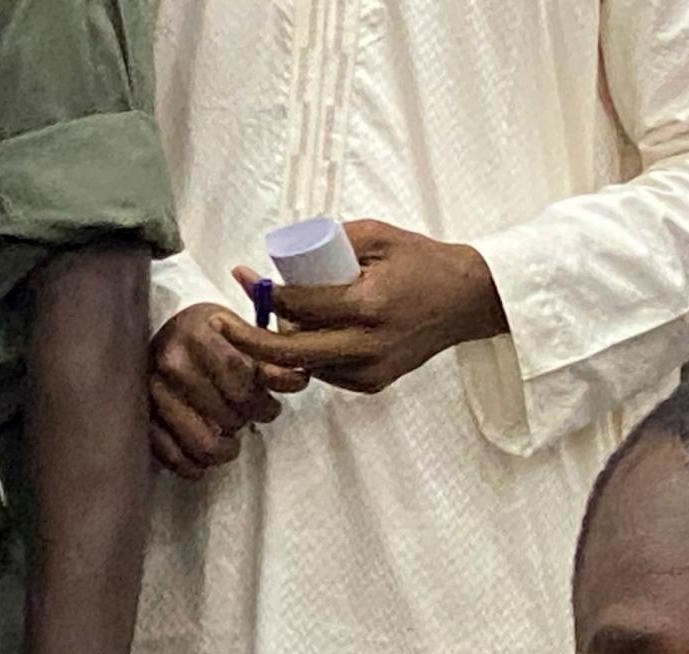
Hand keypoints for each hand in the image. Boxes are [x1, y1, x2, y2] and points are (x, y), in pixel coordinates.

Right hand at [149, 303, 309, 479]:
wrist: (167, 333)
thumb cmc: (211, 334)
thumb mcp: (242, 335)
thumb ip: (272, 359)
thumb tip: (298, 380)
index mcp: (196, 335)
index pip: (239, 378)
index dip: (262, 401)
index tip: (270, 407)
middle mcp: (169, 362)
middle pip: (225, 414)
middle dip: (246, 422)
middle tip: (249, 418)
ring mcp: (151, 392)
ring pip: (202, 443)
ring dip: (225, 450)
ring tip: (231, 441)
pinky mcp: (141, 416)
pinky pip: (170, 456)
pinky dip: (194, 466)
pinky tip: (206, 461)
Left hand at [215, 219, 506, 394]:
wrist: (467, 301)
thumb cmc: (423, 263)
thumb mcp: (377, 236)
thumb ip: (331, 241)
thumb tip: (284, 256)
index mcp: (368, 305)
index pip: (299, 306)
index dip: (263, 292)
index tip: (244, 275)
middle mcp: (368, 344)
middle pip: (290, 353)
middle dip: (249, 340)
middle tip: (221, 324)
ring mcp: (372, 369)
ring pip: (305, 367)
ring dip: (280, 348)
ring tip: (270, 320)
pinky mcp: (374, 383)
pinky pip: (326, 373)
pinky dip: (310, 356)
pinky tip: (308, 335)